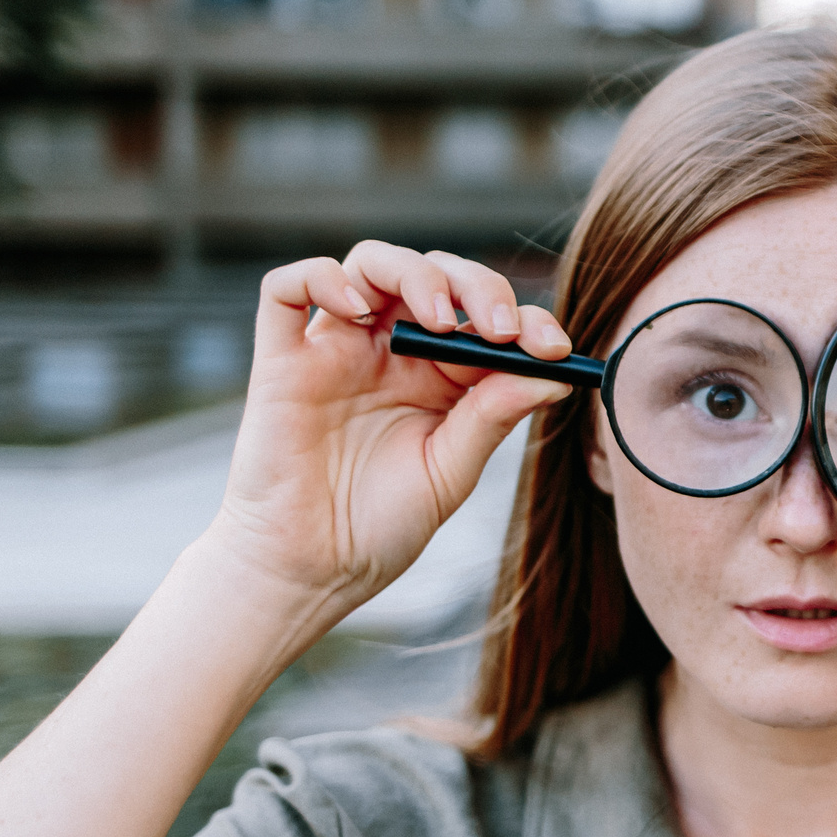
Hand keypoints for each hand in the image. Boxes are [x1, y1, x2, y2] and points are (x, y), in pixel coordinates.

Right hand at [202, 240, 572, 616]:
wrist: (311, 571)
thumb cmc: (380, 527)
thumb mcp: (450, 471)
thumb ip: (493, 416)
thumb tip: (555, 375)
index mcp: (439, 375)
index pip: (485, 320)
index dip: (526, 321)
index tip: (555, 348)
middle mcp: (390, 351)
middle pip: (435, 277)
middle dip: (478, 287)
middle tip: (501, 328)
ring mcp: (335, 349)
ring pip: (370, 265)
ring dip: (414, 274)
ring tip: (440, 319)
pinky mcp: (281, 359)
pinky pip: (286, 288)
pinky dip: (321, 277)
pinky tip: (357, 310)